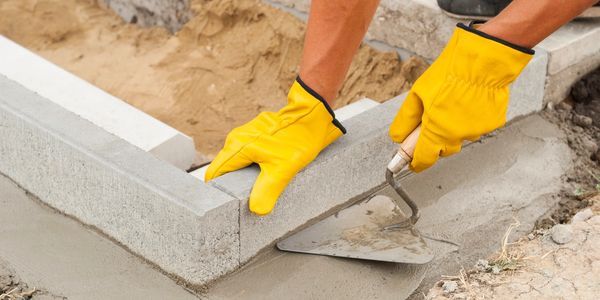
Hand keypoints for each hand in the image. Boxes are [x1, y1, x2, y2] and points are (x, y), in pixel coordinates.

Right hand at [205, 78, 344, 214]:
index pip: (215, 173)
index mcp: (237, 146)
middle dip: (235, 183)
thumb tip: (256, 210)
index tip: (228, 202)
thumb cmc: (297, 140)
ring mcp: (247, 133)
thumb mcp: (282, 171)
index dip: (219, 189)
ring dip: (247, 172)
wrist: (312, 116)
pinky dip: (257, 162)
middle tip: (250, 196)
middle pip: (226, 167)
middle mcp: (237, 138)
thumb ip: (265, 192)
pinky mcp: (257, 132)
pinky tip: (271, 168)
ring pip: (239, 159)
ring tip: (262, 183)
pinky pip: (250, 152)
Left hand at [389, 22, 533, 171]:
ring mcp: (476, 131)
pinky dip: (471, 119)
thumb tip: (398, 137)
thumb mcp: (417, 94)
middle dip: (435, 142)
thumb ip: (405, 120)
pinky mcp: (492, 124)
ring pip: (460, 137)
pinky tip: (469, 102)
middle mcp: (457, 136)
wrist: (482, 59)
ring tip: (453, 104)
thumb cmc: (449, 73)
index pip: (423, 159)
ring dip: (454, 128)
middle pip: (442, 150)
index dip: (416, 162)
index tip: (412, 163)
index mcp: (435, 130)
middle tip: (432, 122)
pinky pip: (477, 127)